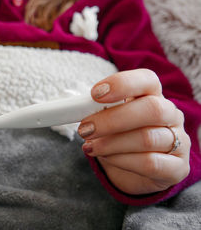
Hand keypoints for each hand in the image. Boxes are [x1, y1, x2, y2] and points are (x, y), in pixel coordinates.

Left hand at [78, 69, 190, 194]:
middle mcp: (170, 115)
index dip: (122, 84)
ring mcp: (179, 141)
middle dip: (111, 120)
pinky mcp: (177, 168)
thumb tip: (72, 109)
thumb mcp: (108, 118)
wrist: (136, 169)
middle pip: (151, 109)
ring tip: (90, 147)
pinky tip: (107, 159)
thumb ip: (96, 110)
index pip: (146, 80)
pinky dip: (122, 161)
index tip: (95, 94)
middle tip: (85, 129)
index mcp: (152, 95)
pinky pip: (150, 163)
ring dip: (111, 144)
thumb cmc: (120, 136)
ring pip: (146, 139)